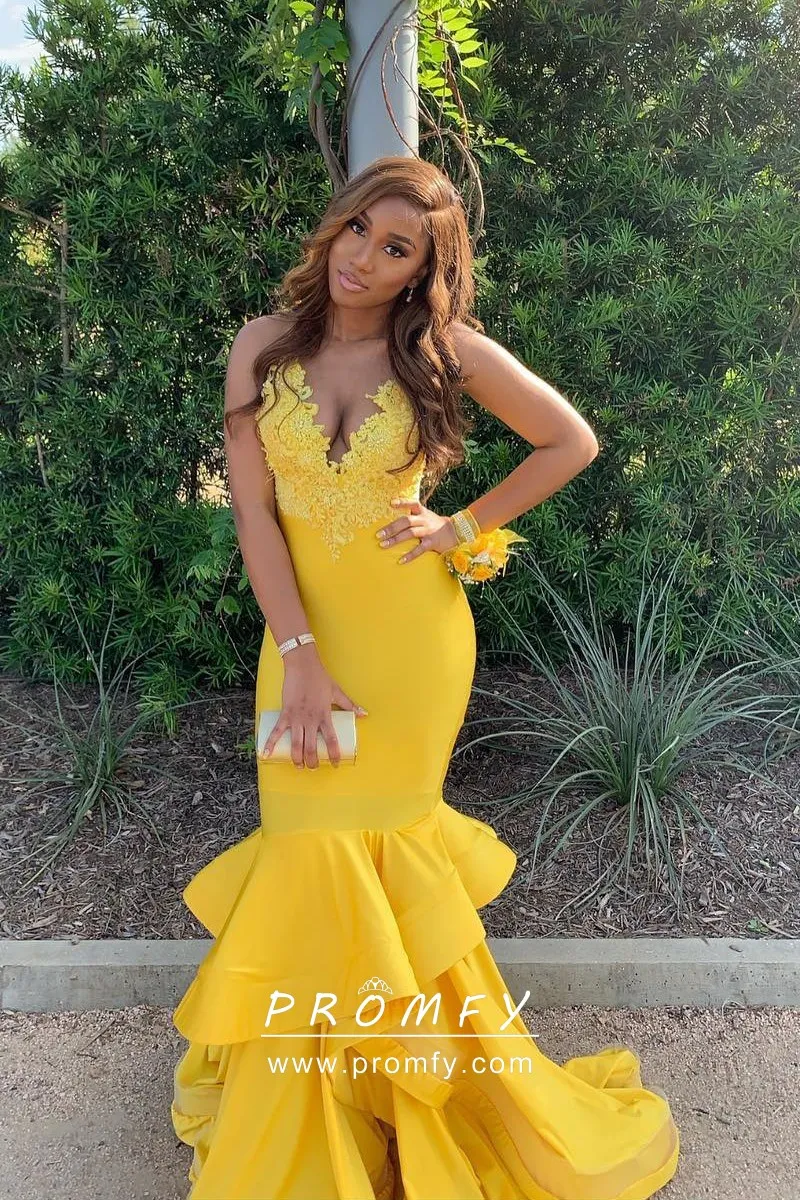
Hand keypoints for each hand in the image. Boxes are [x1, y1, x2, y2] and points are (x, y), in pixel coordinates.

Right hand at [261, 644, 367, 768]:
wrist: (302, 666)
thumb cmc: (320, 679)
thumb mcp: (337, 692)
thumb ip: (350, 705)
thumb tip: (364, 714)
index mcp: (325, 716)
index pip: (331, 741)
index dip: (334, 755)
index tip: (336, 764)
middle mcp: (311, 720)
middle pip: (311, 748)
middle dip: (312, 762)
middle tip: (314, 768)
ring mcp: (297, 718)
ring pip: (296, 745)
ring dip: (297, 759)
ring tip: (299, 766)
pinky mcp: (285, 713)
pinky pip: (276, 732)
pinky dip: (270, 744)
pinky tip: (265, 754)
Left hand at [376, 499, 460, 563]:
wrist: (456, 533)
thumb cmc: (434, 525)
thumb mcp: (425, 516)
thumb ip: (412, 516)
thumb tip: (391, 522)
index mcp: (422, 512)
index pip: (412, 503)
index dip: (402, 502)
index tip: (391, 503)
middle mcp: (425, 520)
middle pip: (406, 521)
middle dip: (391, 527)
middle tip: (378, 534)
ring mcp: (429, 531)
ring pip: (410, 534)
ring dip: (395, 539)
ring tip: (383, 545)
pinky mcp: (432, 543)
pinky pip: (419, 549)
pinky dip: (409, 555)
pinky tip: (400, 560)